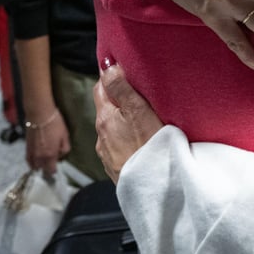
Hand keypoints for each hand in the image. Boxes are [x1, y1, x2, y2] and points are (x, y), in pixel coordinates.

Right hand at [24, 111, 69, 177]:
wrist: (39, 114)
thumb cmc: (54, 124)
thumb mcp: (65, 136)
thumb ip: (64, 148)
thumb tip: (61, 155)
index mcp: (50, 154)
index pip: (51, 170)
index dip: (55, 170)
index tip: (57, 168)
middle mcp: (40, 156)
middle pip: (43, 169)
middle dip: (47, 168)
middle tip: (52, 163)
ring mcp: (32, 152)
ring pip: (35, 165)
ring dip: (40, 165)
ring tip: (44, 162)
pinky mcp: (26, 147)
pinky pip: (28, 159)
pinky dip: (32, 162)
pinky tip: (35, 160)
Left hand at [94, 63, 162, 182]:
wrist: (154, 188)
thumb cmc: (149, 146)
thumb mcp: (137, 110)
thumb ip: (121, 87)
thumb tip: (107, 65)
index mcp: (105, 118)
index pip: (100, 88)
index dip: (110, 76)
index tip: (121, 68)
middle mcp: (101, 136)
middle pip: (106, 109)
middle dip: (117, 99)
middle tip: (136, 90)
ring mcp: (107, 154)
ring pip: (113, 128)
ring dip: (122, 120)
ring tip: (141, 117)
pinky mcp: (117, 168)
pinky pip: (119, 146)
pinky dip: (127, 138)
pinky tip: (140, 140)